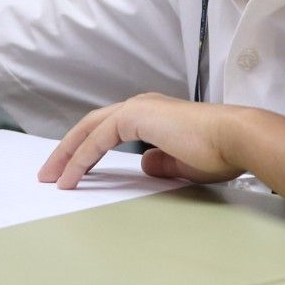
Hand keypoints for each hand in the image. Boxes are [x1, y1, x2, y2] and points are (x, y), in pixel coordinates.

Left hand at [39, 93, 247, 188]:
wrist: (235, 138)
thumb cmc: (219, 151)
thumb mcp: (183, 164)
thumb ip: (161, 163)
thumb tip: (144, 166)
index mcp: (152, 113)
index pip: (108, 129)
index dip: (86, 149)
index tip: (72, 172)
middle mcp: (141, 105)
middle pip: (91, 126)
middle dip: (67, 150)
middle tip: (49, 174)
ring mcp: (137, 108)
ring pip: (89, 130)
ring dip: (67, 155)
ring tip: (52, 178)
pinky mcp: (135, 117)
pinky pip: (97, 140)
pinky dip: (81, 158)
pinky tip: (71, 177)